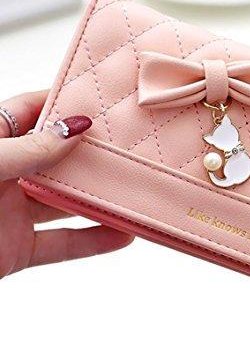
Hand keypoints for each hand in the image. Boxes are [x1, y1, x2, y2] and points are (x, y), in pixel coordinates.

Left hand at [0, 90, 133, 278]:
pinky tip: (121, 235)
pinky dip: (93, 242)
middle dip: (95, 154)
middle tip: (131, 149)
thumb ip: (28, 148)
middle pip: (61, 159)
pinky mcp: (17, 249)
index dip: (67, 105)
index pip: (34, 113)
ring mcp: (13, 212)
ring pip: (68, 204)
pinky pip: (63, 244)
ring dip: (102, 201)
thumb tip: (74, 127)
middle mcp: (6, 174)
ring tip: (135, 191)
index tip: (104, 102)